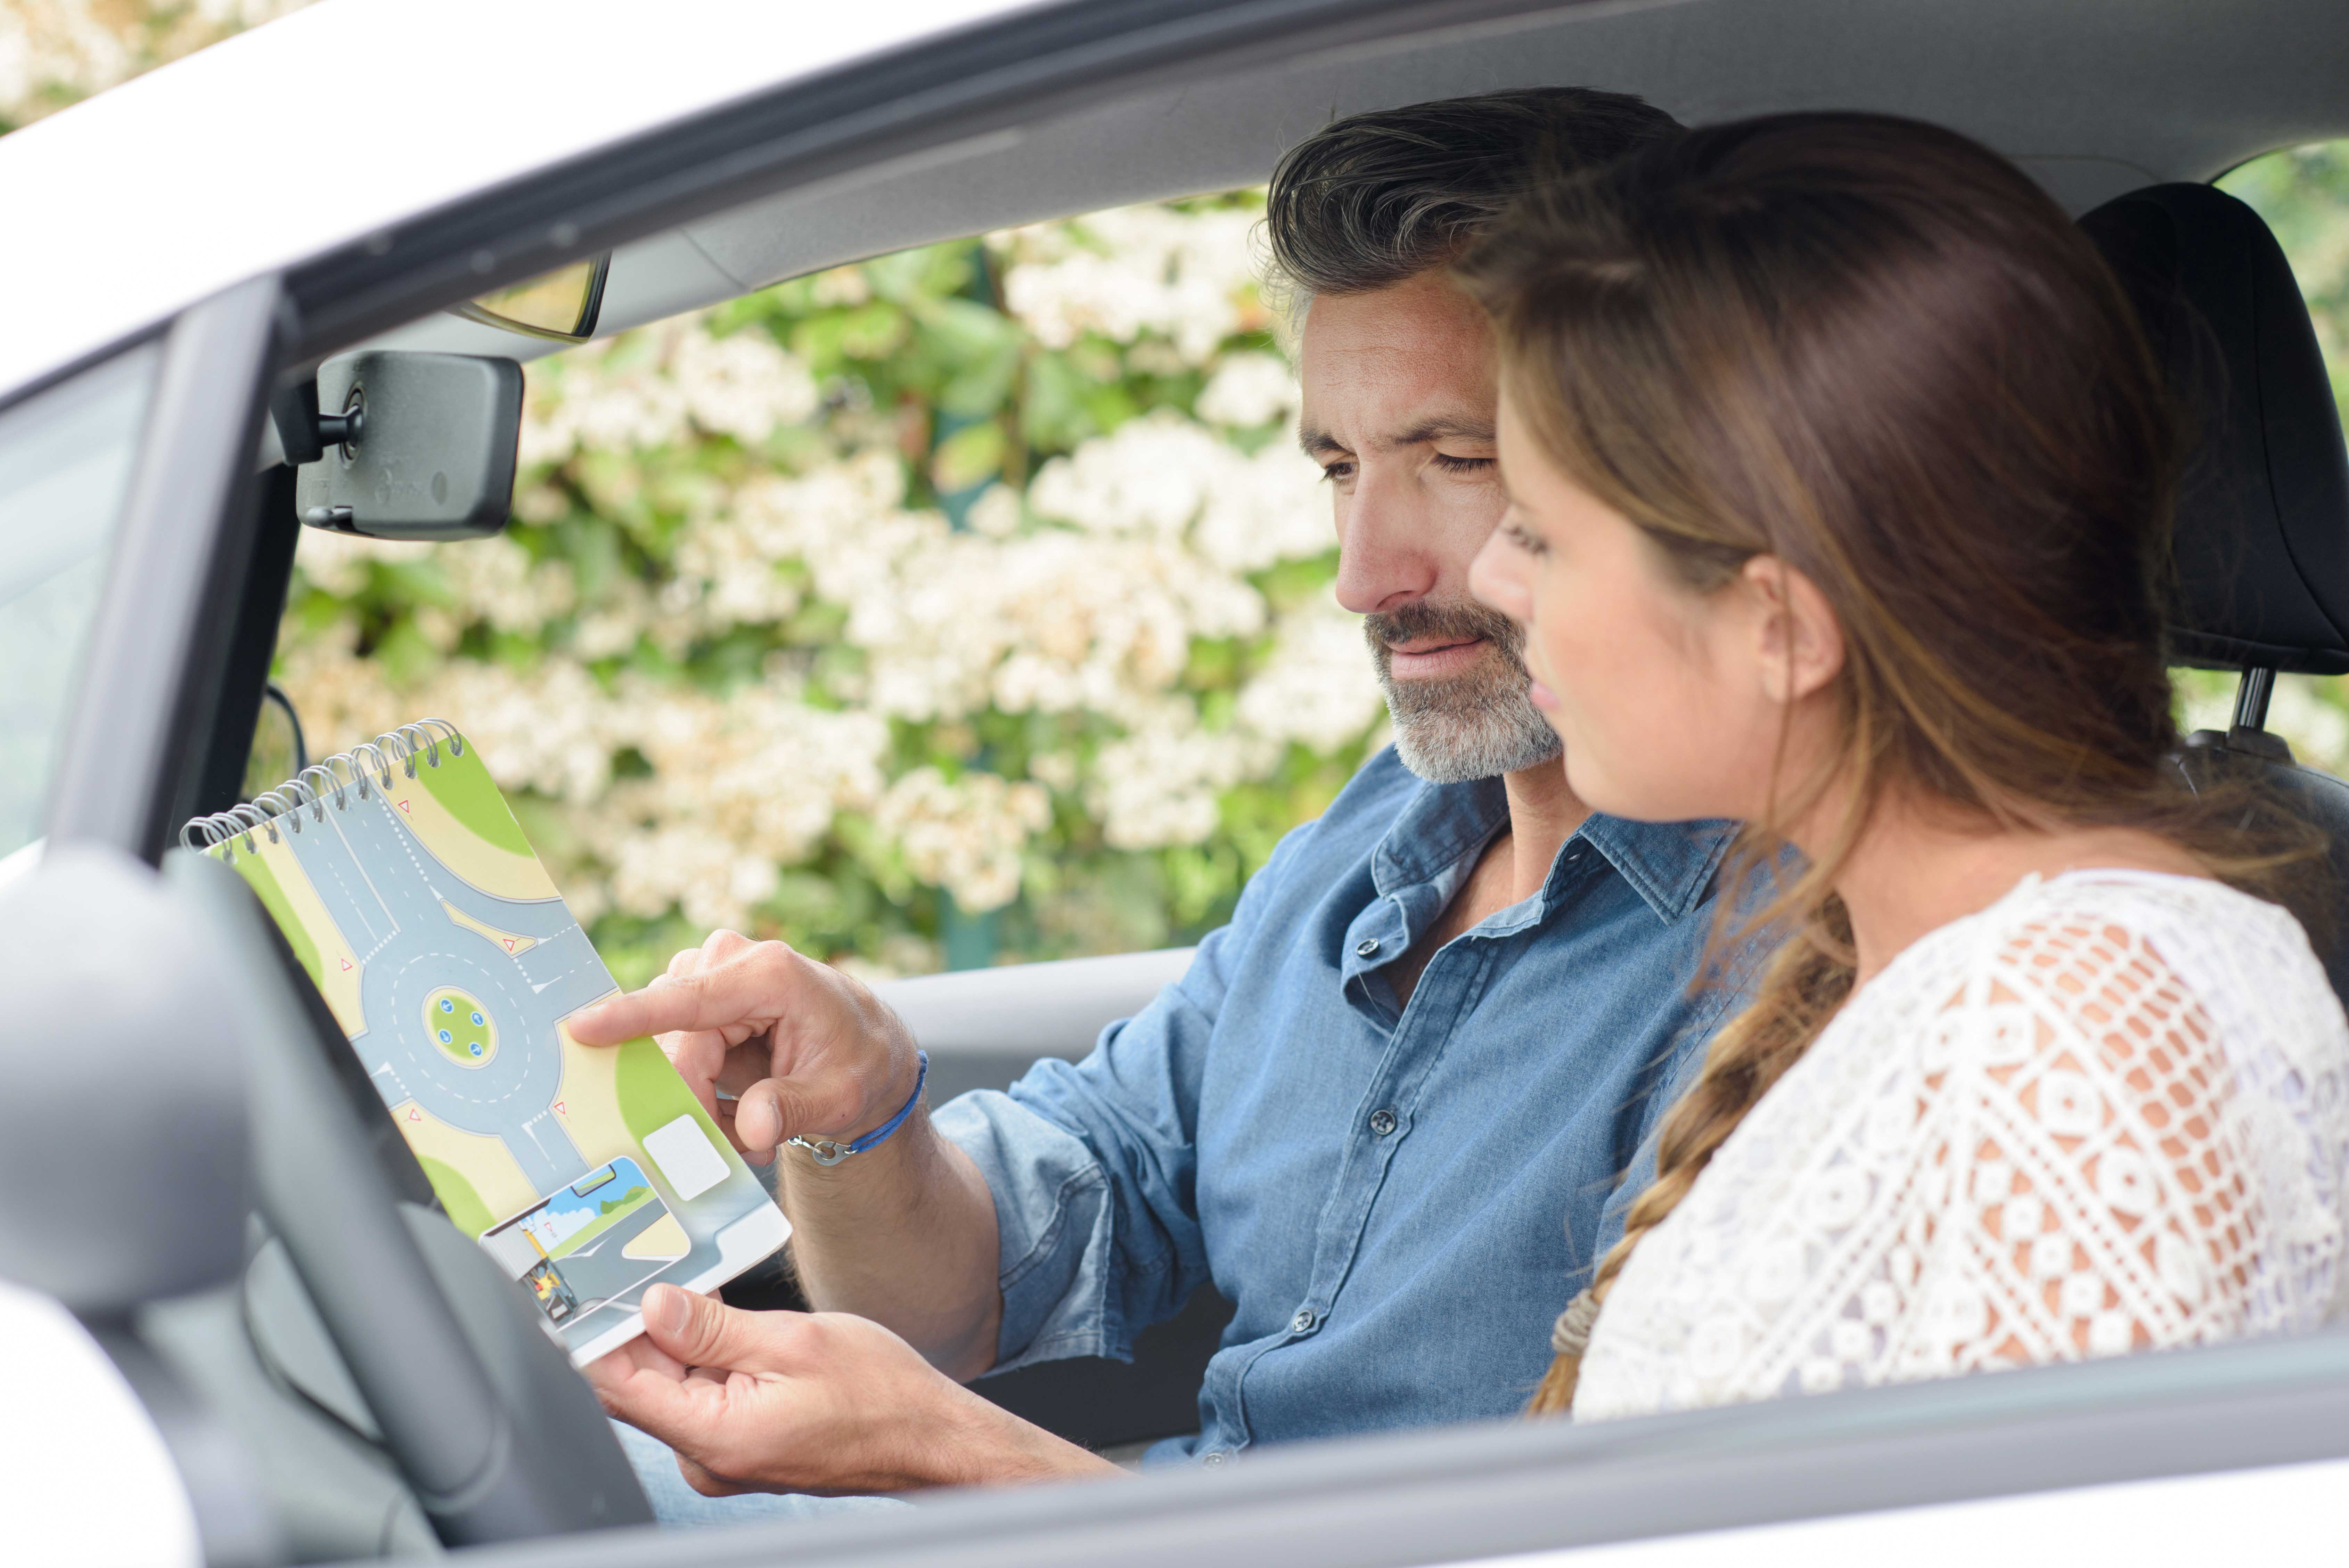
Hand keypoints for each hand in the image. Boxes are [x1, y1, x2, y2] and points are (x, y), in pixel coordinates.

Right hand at [567, 931, 918, 1163]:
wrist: (866, 1049)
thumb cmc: (857, 1063)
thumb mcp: (840, 1096)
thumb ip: (795, 1109)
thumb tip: (753, 1127)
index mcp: (771, 974)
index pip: (689, 1000)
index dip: (632, 1017)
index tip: (581, 1028)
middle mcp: (733, 962)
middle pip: (677, 1045)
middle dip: (700, 1104)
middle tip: (746, 1145)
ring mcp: (709, 976)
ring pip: (670, 1053)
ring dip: (704, 1102)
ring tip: (757, 1126)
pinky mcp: (697, 998)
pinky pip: (673, 1053)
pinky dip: (701, 1092)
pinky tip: (741, 1111)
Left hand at [587, 1284, 1117, 1494]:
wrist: (929, 1439)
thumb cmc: (880, 1394)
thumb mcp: (794, 1340)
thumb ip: (713, 1327)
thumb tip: (652, 1304)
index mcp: (716, 1436)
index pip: (618, 1385)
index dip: (590, 1332)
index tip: (572, 1288)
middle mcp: (709, 1457)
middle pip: (638, 1386)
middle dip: (630, 1326)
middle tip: (623, 1263)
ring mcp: (723, 1455)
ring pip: (668, 1389)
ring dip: (667, 1339)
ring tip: (675, 1281)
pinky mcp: (740, 1445)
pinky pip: (698, 1398)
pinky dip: (696, 1358)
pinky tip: (709, 1318)